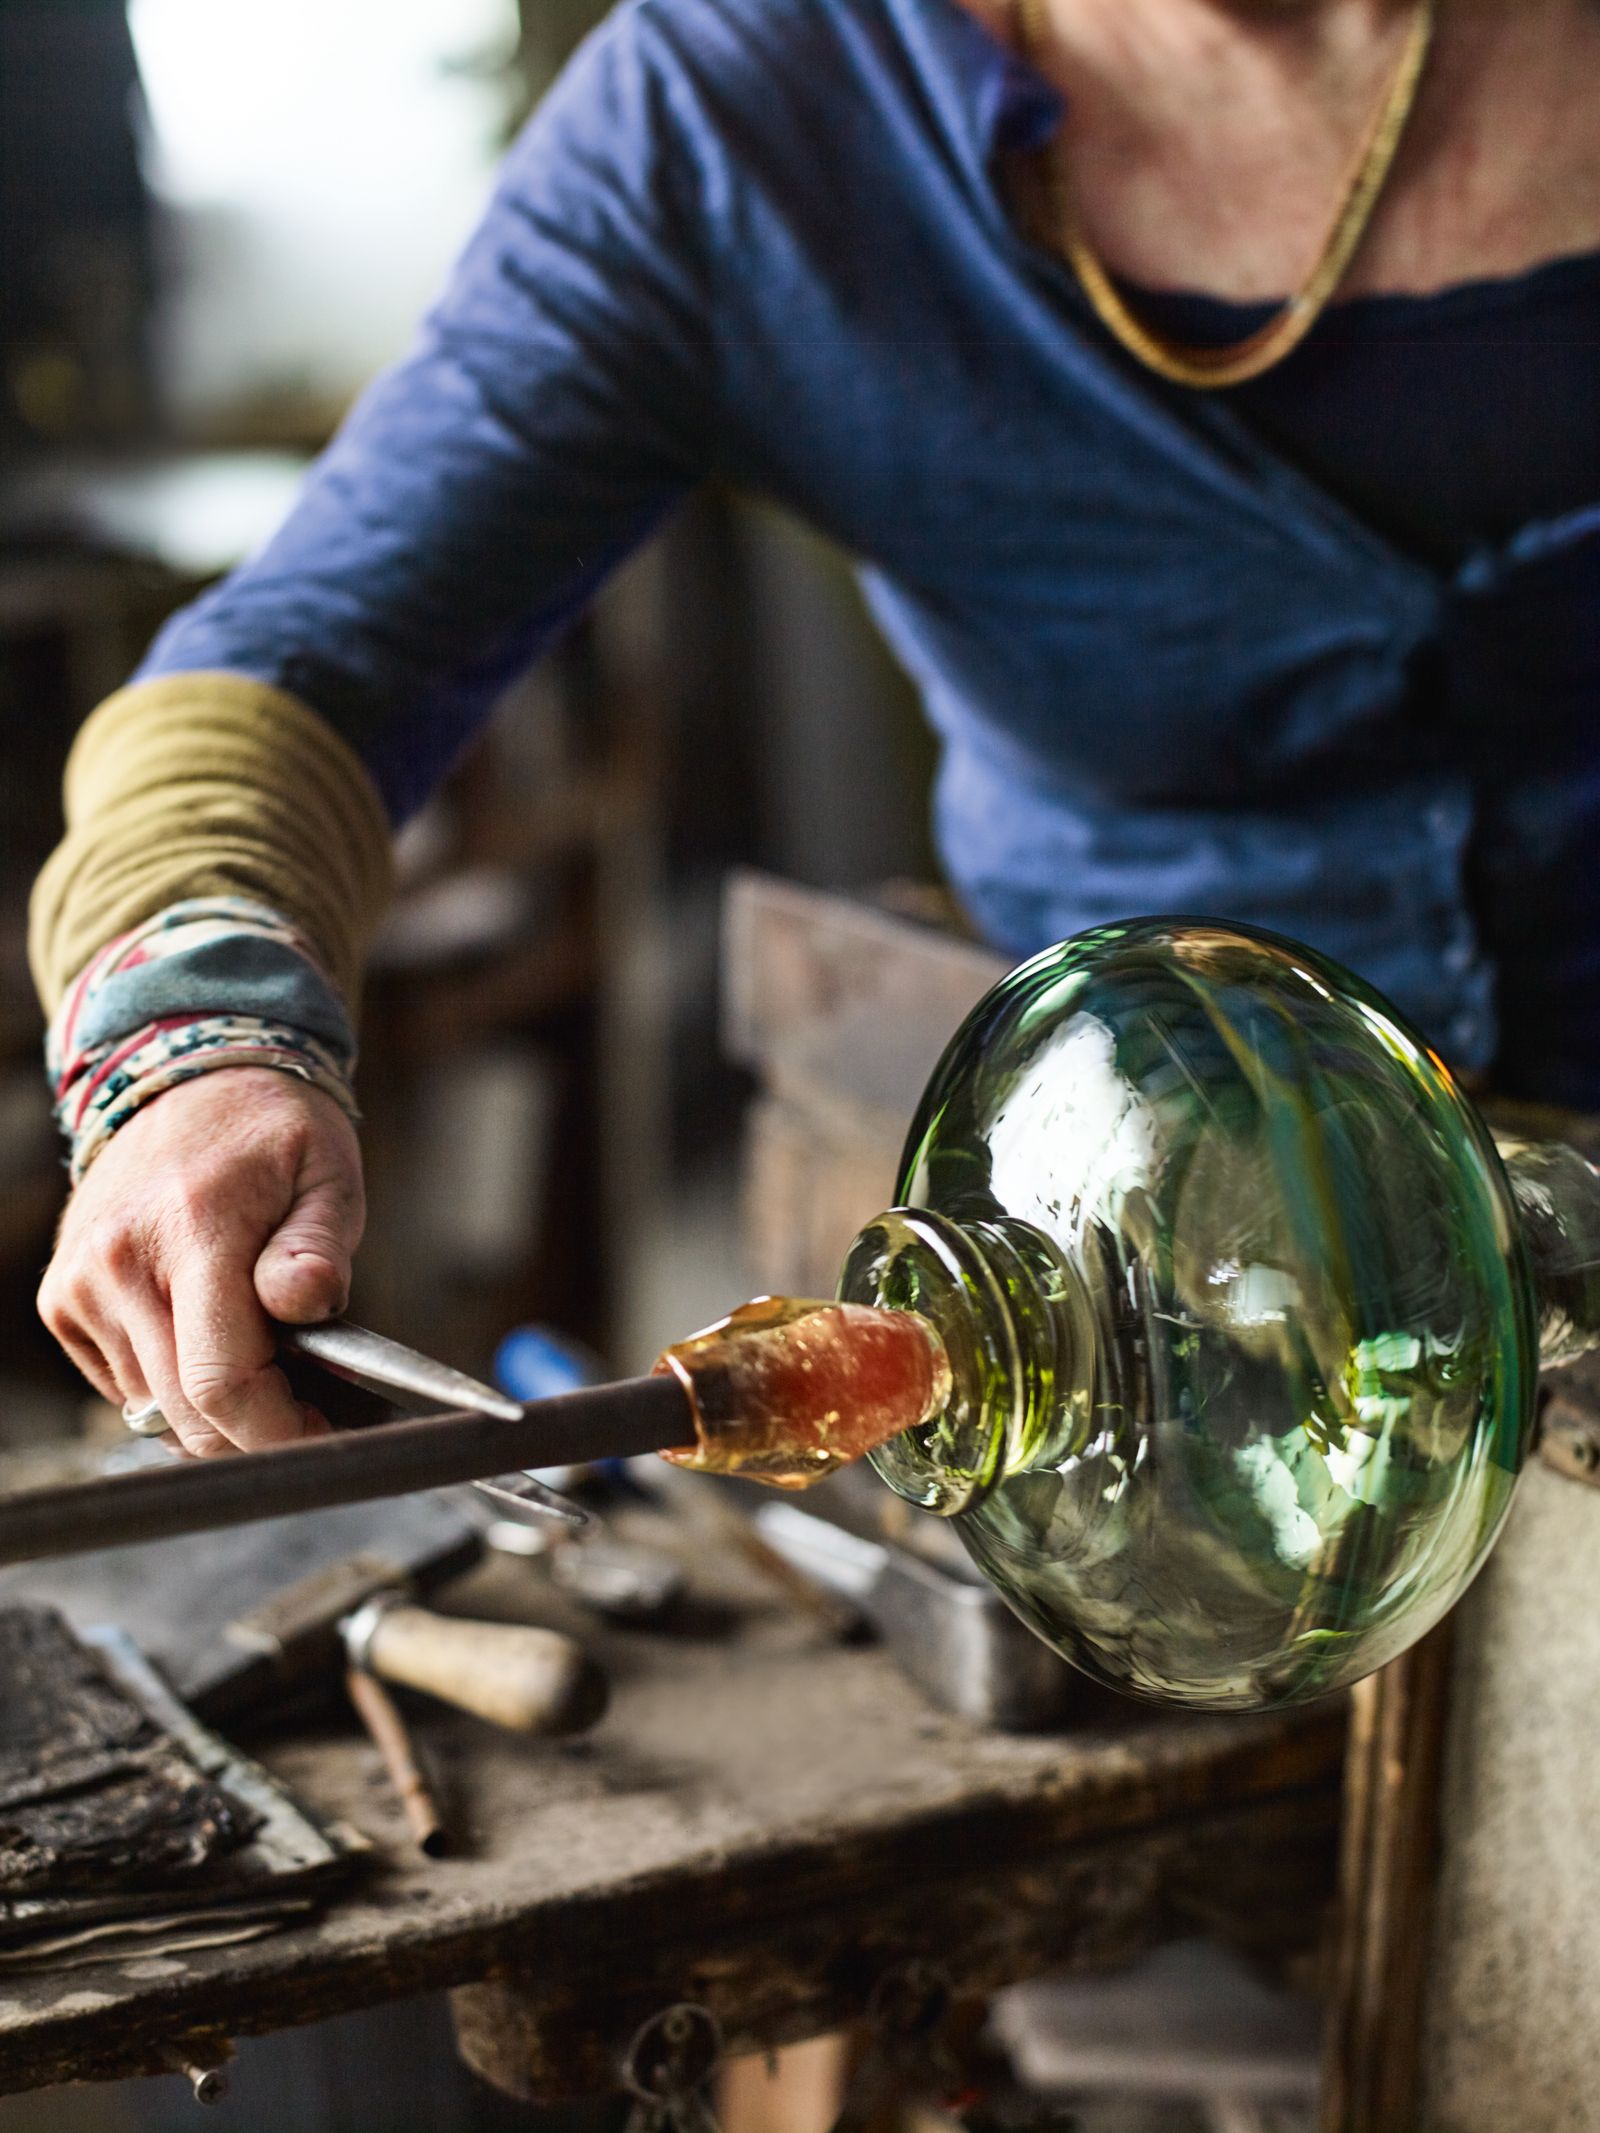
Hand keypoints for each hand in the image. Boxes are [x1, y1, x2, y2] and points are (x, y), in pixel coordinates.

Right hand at [39, 1069, 363, 1456]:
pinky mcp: (63, 1301)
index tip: (328, 1437)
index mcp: (194, 1228)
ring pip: (153, 1408)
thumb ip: (318, 1247)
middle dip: (257, 1436)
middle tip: (315, 1418)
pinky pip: (124, 1387)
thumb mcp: (328, 1174)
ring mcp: (81, 1285)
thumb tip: (306, 1302)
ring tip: (274, 1373)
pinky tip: (215, 1347)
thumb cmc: (274, 1134)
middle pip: (186, 1411)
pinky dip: (175, 1390)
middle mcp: (119, 1261)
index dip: (280, 1431)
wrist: (185, 1078)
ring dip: (218, 1414)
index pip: (222, 1379)